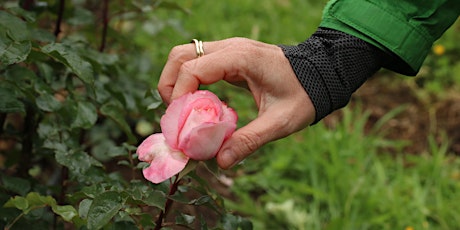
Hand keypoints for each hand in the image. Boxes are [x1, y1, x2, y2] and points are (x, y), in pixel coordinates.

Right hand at [158, 37, 315, 168]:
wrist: (322, 74)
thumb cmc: (305, 94)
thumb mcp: (280, 122)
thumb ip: (250, 140)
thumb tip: (221, 161)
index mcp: (240, 57)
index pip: (192, 69)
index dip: (179, 97)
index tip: (181, 125)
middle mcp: (230, 48)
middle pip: (180, 56)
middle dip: (169, 86)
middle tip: (177, 118)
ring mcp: (228, 49)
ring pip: (185, 57)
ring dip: (177, 83)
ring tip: (185, 114)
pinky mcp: (229, 57)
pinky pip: (198, 64)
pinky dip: (190, 83)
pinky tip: (201, 107)